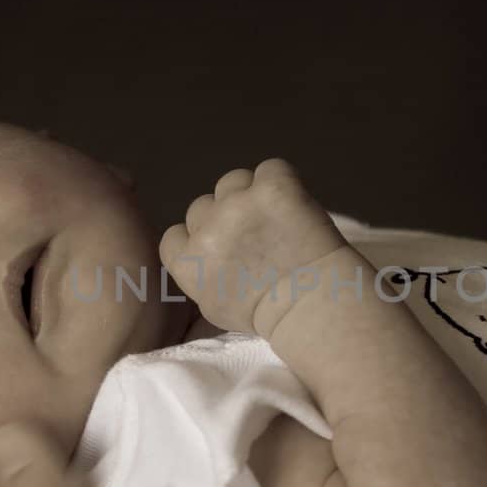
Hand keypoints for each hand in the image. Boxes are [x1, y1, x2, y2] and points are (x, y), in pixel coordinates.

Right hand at [159, 158, 346, 338]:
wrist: (311, 305)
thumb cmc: (268, 316)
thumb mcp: (215, 308)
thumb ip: (200, 278)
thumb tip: (203, 260)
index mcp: (188, 262)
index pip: (175, 235)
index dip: (200, 238)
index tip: (225, 250)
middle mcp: (206, 229)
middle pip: (203, 206)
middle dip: (224, 218)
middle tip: (257, 237)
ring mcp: (238, 204)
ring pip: (232, 182)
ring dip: (249, 194)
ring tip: (276, 218)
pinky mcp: (271, 187)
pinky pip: (271, 169)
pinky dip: (282, 182)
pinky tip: (294, 204)